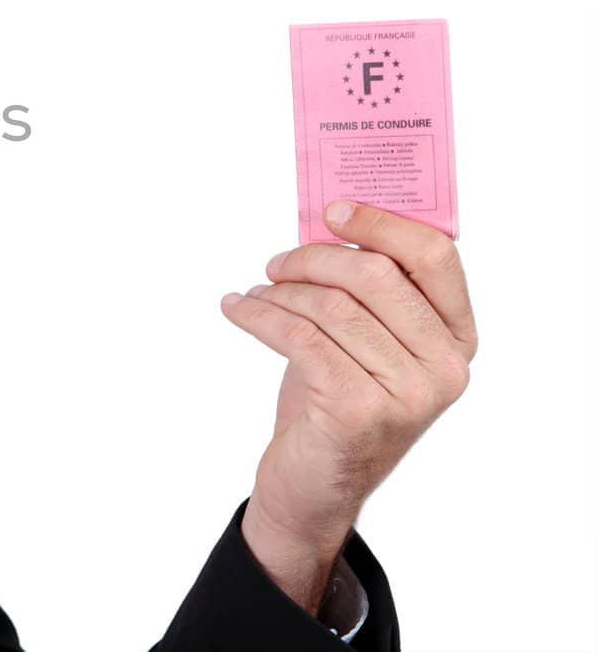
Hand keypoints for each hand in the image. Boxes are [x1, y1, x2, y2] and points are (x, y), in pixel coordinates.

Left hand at [219, 199, 477, 613]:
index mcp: (457, 337)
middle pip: (377, 276)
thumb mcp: (365, 340)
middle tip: (275, 264)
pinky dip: (258, 316)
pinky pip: (300, 338)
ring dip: (279, 292)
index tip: (333, 210)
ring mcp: (408, 394)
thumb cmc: (339, 398)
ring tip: (253, 294)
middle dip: (313, 259)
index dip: (382, 224)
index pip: (436, 256)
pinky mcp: (360, 412)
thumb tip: (327, 219)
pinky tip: (237, 309)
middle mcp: (445, 367)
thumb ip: (367, 289)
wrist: (316, 484)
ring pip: (332, 306)